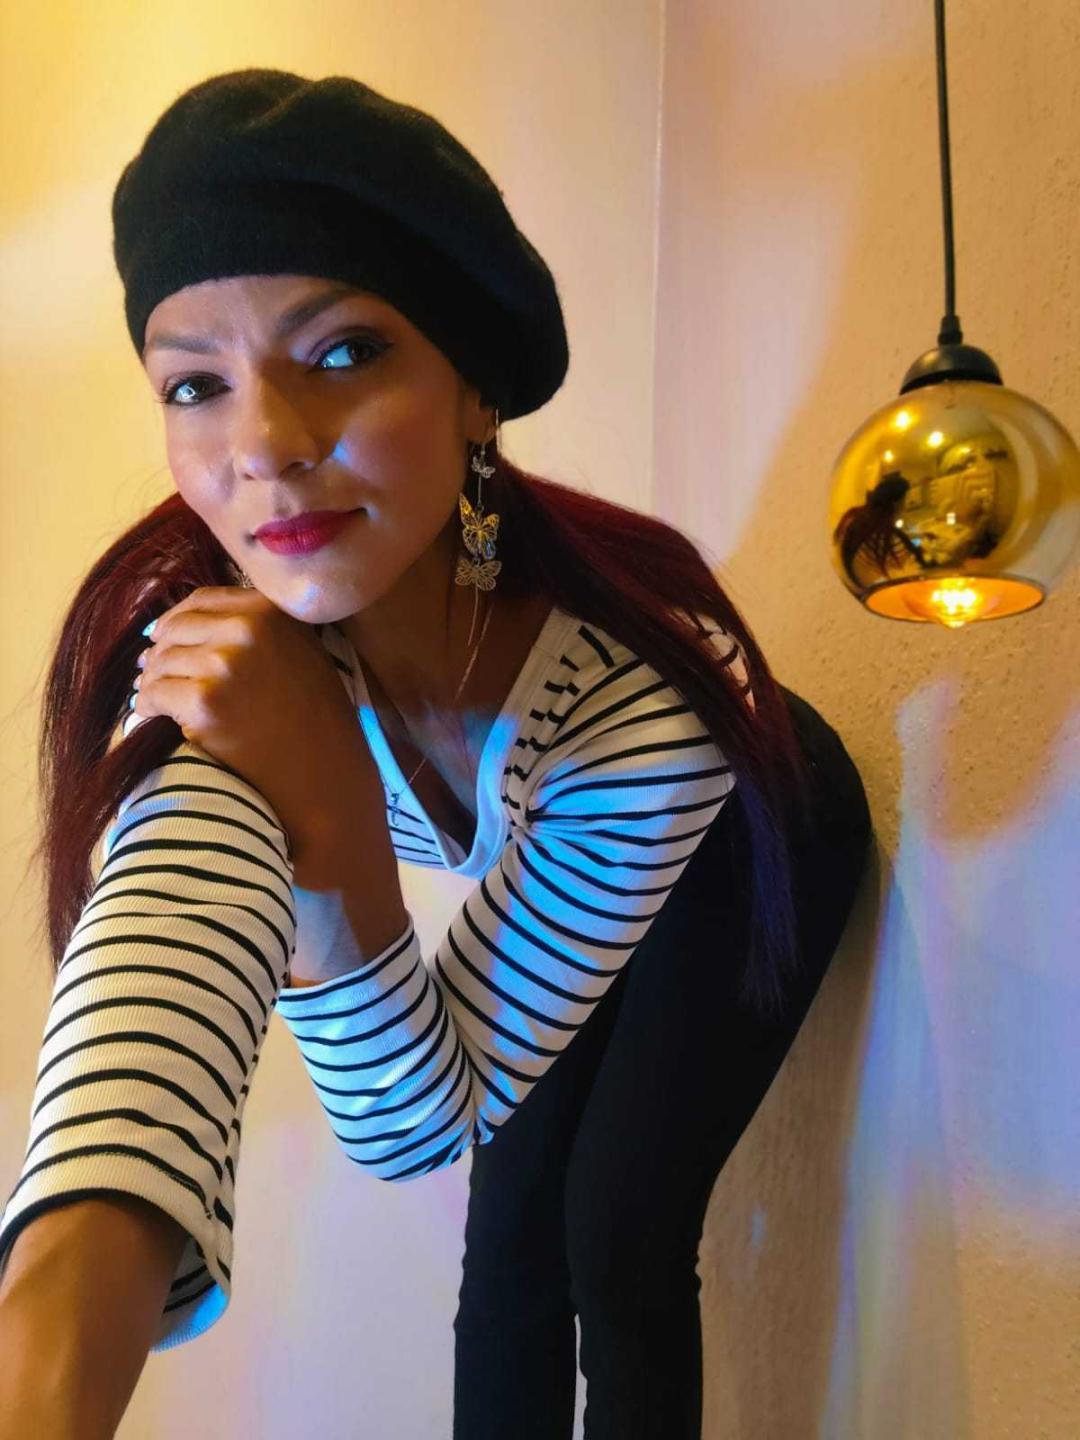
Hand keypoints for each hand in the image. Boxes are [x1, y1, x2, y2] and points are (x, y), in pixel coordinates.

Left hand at [130, 587, 380, 871]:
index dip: (176, 619)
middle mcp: (247, 627)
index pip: (202, 600)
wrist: (323, 776)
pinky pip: (154, 694)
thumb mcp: (300, 653)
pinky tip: (152, 716)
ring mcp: (224, 663)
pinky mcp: (204, 702)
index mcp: (271, 609)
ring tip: (154, 697)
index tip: (165, 636)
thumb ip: (257, 627)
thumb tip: (185, 623)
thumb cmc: (316, 720)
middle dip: (160, 651)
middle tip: (153, 672)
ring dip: (151, 681)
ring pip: (158, 661)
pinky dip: (147, 706)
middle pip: (175, 629)